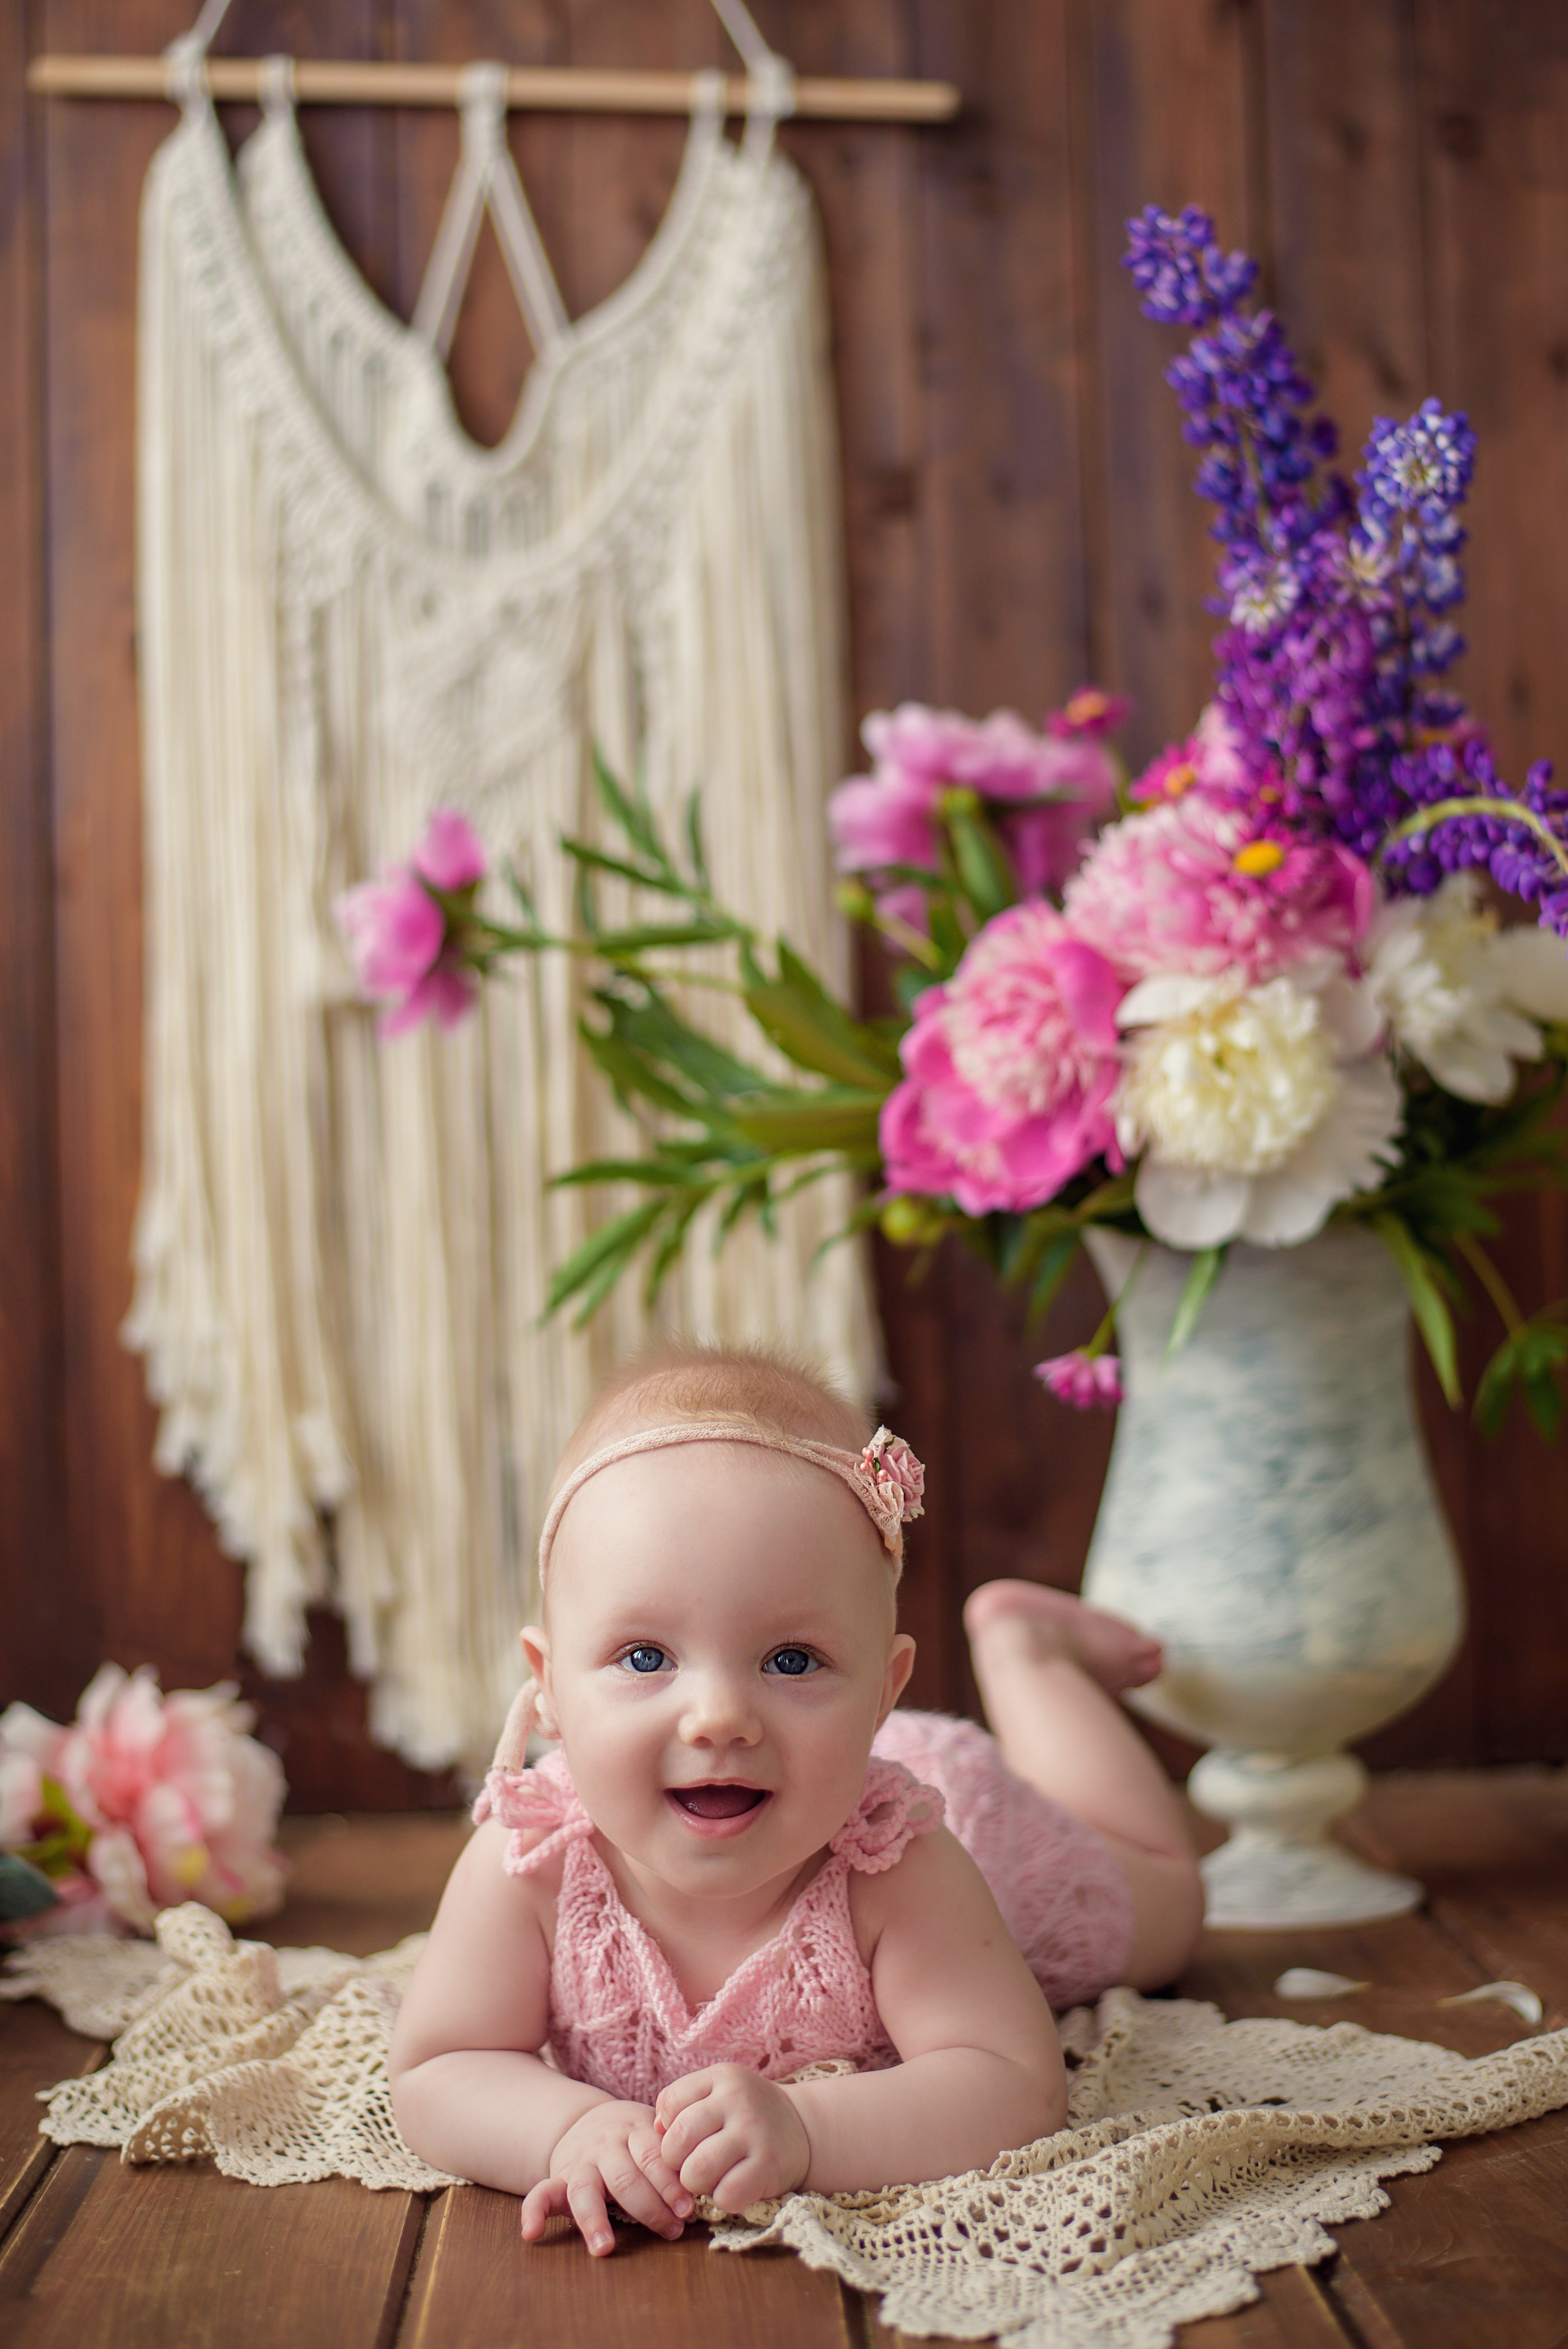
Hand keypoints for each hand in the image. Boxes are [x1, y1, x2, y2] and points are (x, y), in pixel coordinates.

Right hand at [519, 2099, 693, 2256]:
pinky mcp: (558, 2179)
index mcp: (634, 2129)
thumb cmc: (635, 2138)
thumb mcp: (654, 2131)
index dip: (670, 2183)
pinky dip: (533, 2213)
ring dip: (595, 2219)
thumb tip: (706, 2179)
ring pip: (586, 2189)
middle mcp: (605, 2145)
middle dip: (650, 2206)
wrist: (587, 2122)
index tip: (688, 2208)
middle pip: (626, 2178)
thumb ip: (671, 2151)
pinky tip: (531, 2233)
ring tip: (605, 2247)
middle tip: (673, 2229)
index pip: (653, 2156)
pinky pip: (541, 2193)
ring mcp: (580, 2162)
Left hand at [654, 2064, 810, 2213]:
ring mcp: (754, 2133)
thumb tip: (655, 2129)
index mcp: (722, 2077)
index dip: (667, 2128)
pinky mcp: (768, 2167)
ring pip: (697, 2171)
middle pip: (678, 2139)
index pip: (669, 2103)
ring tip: (709, 2178)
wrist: (803, 2129)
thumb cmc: (746, 2115)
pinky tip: (732, 2187)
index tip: (684, 2138)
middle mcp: (738, 2100)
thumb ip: (684, 2104)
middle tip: (691, 2164)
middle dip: (675, 2161)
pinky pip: (725, 2195)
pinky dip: (722, 2199)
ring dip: (696, 2184)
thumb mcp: (719, 2093)